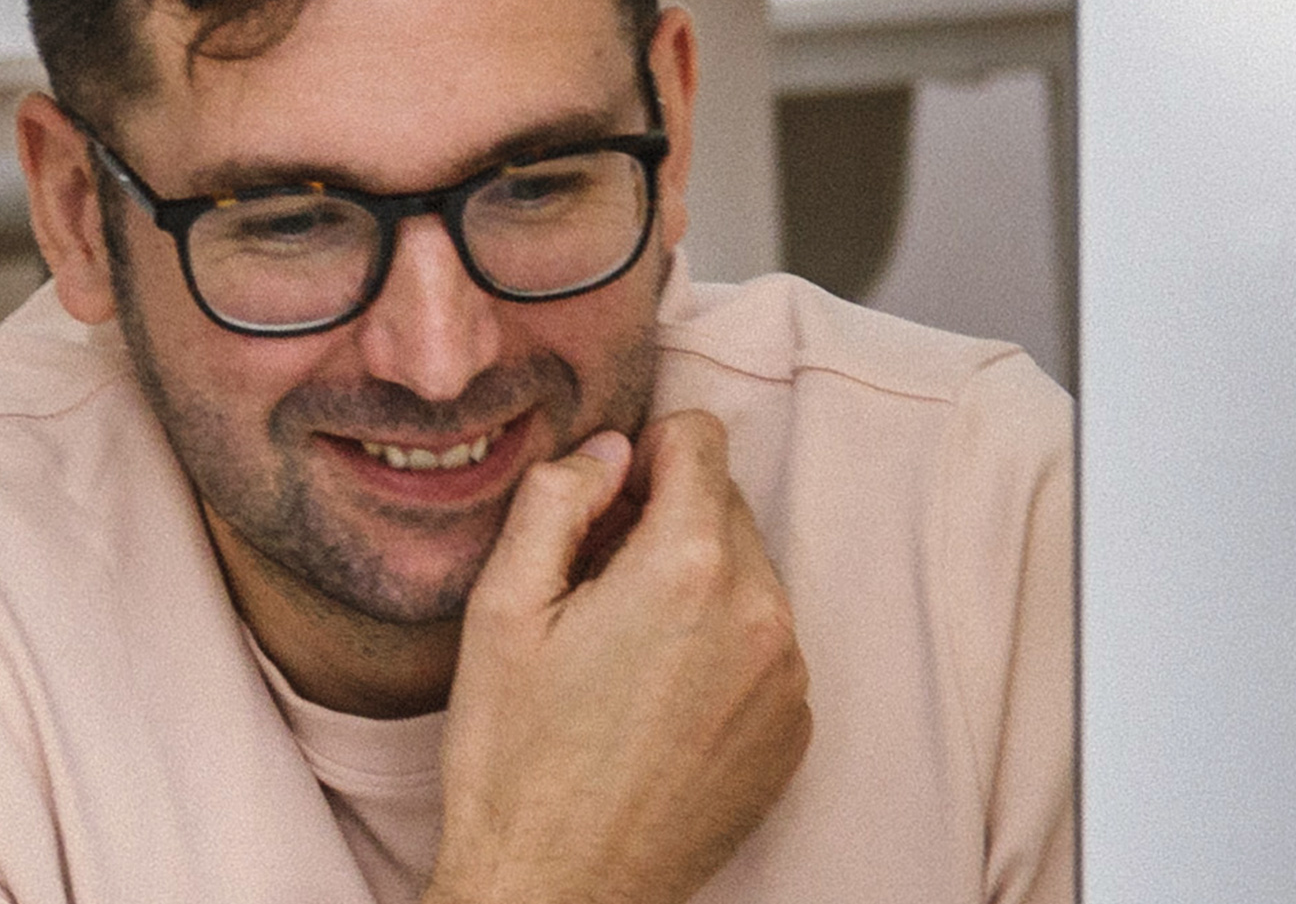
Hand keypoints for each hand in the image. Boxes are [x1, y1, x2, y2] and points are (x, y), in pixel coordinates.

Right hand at [424, 411, 810, 903]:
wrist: (557, 894)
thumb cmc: (516, 755)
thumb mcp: (502, 606)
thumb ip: (558, 496)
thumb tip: (611, 450)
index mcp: (687, 568)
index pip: (699, 436)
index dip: (642, 455)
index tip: (604, 508)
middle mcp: (758, 614)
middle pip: (725, 503)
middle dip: (666, 520)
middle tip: (599, 587)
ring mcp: (786, 680)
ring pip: (747, 572)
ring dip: (696, 583)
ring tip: (626, 652)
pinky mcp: (793, 733)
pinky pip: (763, 643)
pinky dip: (720, 646)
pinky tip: (659, 700)